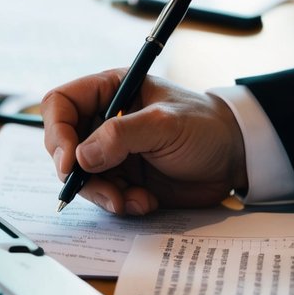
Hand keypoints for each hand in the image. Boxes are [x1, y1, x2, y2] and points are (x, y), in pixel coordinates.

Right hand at [42, 70, 247, 213]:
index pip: (61, 104)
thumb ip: (122, 136)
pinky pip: (104, 195)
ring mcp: (112, 152)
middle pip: (64, 145)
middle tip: (103, 190)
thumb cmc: (205, 126)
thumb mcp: (165, 124)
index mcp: (109, 91)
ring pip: (81, 176)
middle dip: (77, 173)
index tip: (70, 162)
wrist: (236, 158)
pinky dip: (120, 203)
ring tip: (130, 200)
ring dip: (102, 194)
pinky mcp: (124, 178)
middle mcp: (103, 120)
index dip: (57, 131)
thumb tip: (81, 157)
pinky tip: (145, 202)